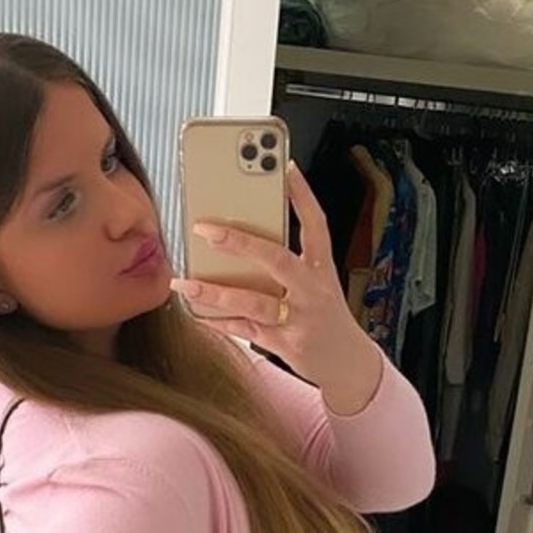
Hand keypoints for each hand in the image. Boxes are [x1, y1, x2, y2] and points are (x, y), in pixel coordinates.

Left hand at [169, 162, 381, 412]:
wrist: (349, 364)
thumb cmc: (326, 317)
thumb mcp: (319, 284)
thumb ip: (291, 263)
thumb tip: (246, 240)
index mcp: (321, 269)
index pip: (315, 225)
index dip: (302, 196)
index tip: (286, 168)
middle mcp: (312, 291)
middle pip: (277, 259)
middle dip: (240, 243)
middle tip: (205, 229)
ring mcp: (299, 319)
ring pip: (254, 301)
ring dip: (216, 292)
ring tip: (184, 284)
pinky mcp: (286, 344)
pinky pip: (246, 331)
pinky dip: (220, 322)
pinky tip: (197, 313)